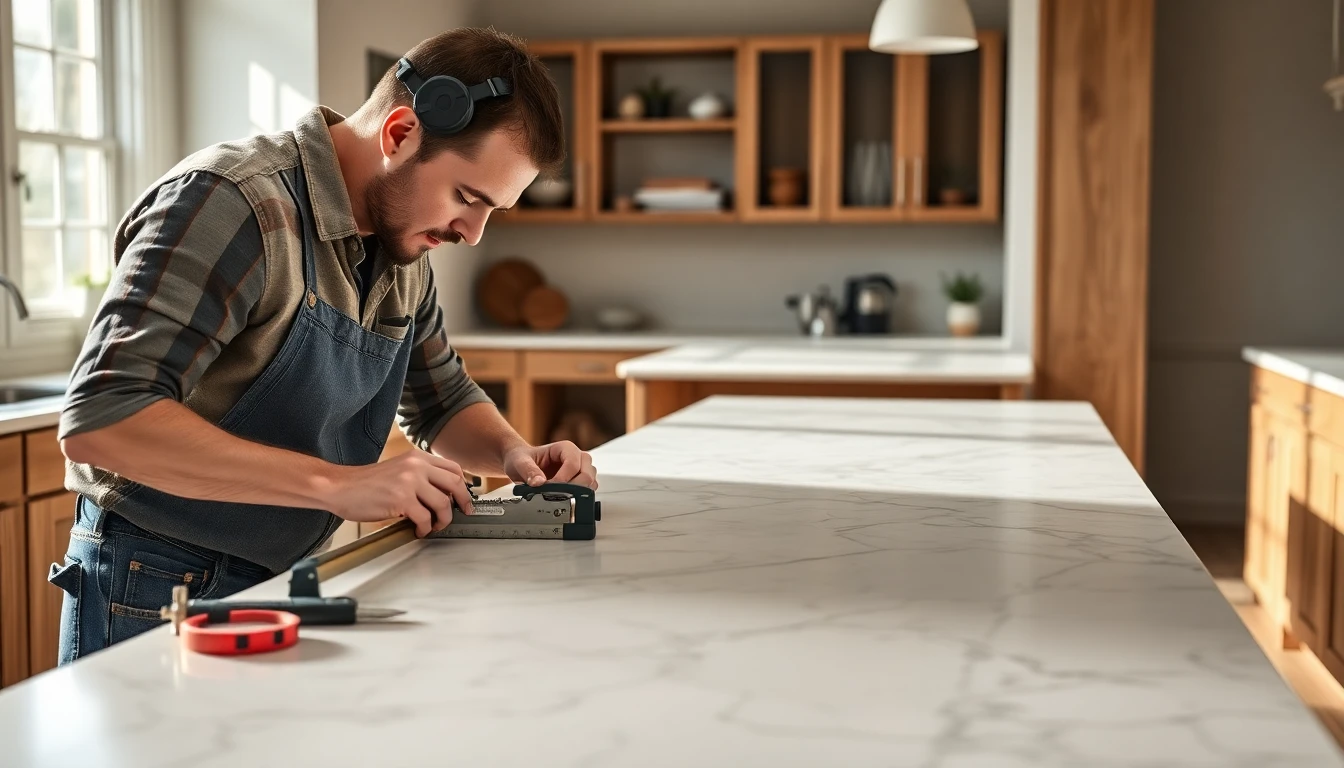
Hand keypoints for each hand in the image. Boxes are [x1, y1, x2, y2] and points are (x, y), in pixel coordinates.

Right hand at [318, 450, 473, 537]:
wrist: (340, 487)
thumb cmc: (366, 483)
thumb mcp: (398, 470)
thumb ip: (420, 476)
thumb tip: (443, 494)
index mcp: (417, 457)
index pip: (453, 468)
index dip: (463, 485)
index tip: (464, 498)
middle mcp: (416, 466)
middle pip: (455, 484)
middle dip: (462, 502)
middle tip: (462, 513)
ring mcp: (409, 482)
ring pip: (443, 503)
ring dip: (443, 520)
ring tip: (434, 526)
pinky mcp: (401, 499)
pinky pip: (425, 518)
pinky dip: (425, 528)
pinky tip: (419, 530)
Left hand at [502, 441, 597, 489]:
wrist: (521, 462)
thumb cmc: (523, 458)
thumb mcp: (520, 462)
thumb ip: (529, 471)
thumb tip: (538, 483)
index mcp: (565, 448)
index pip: (573, 463)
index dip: (563, 478)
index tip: (550, 487)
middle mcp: (576, 456)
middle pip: (587, 473)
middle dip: (574, 487)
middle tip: (558, 494)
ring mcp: (580, 468)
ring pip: (590, 480)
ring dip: (578, 491)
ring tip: (561, 495)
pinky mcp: (579, 480)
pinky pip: (588, 488)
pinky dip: (580, 495)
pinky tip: (567, 497)